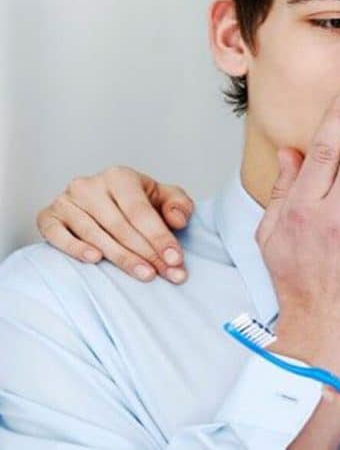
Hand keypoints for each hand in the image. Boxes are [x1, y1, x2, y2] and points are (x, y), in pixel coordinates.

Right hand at [36, 166, 193, 282]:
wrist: (105, 203)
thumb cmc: (139, 203)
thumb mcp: (165, 197)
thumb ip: (179, 205)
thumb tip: (177, 220)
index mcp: (119, 176)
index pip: (140, 211)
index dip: (159, 237)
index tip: (175, 259)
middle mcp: (89, 185)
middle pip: (120, 226)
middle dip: (146, 253)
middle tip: (166, 273)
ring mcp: (66, 200)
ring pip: (94, 234)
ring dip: (121, 258)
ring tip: (145, 274)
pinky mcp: (47, 217)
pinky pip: (57, 235)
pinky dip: (74, 248)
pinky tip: (95, 259)